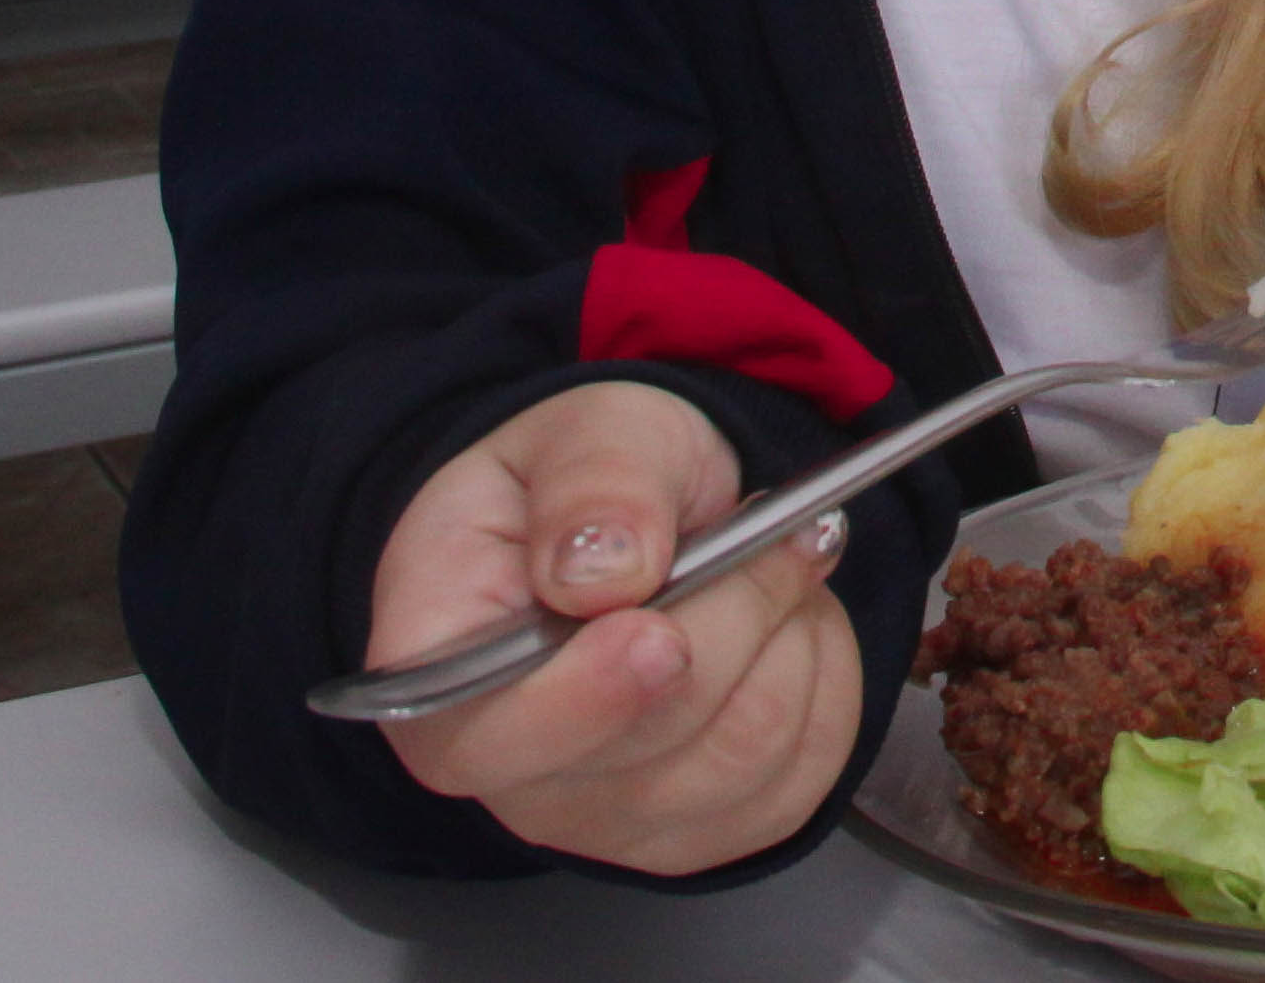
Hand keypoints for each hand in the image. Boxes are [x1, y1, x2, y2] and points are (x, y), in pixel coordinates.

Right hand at [369, 380, 862, 876]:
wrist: (648, 526)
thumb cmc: (593, 483)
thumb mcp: (589, 432)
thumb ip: (594, 484)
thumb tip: (602, 570)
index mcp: (440, 671)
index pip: (485, 740)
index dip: (582, 699)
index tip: (658, 631)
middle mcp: (512, 774)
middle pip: (653, 738)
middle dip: (739, 607)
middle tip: (772, 525)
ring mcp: (606, 820)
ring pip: (745, 754)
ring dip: (791, 633)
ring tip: (772, 566)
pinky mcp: (702, 832)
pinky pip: (805, 769)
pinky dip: (824, 675)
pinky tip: (789, 623)